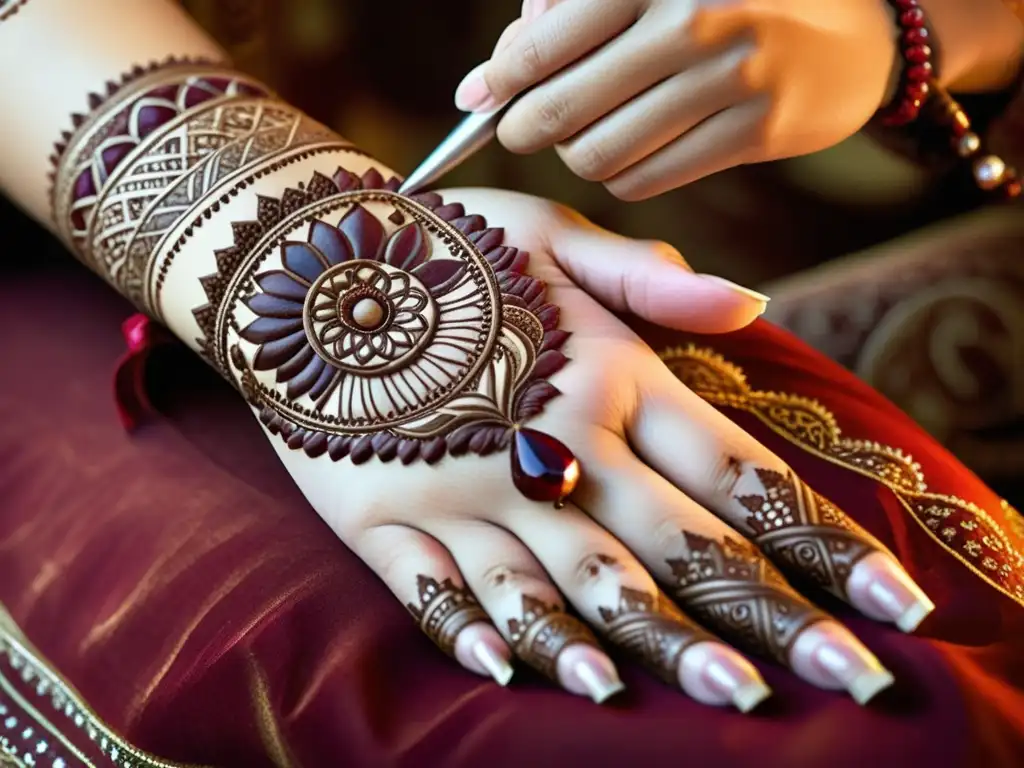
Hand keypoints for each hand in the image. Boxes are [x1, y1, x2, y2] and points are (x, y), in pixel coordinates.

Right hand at [236, 187, 932, 706]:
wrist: (302, 259)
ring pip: (567, 584)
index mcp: (603, 375)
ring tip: (728, 696)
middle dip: (767, 617)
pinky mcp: (380, 518)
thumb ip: (649, 279)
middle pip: (673, 546)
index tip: (892, 605)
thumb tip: (752, 308)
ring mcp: (460, 489)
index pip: (732, 471)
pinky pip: (437, 593)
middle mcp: (546, 441)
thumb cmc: (444, 247)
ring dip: (647, 643)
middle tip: (851, 682)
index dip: (820, 539)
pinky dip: (483, 633)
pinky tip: (525, 672)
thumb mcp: (552, 237)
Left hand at [456, 0, 899, 198]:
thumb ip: (572, 5)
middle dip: (522, 127)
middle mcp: (696, 19)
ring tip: (579, 138)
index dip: (498, 79)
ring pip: (601, 154)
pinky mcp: (757, 132)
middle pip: (562, 109)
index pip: (543, 45)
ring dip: (575, 154)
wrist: (853, 28)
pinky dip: (621, 176)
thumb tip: (497, 69)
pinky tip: (626, 155)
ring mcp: (732, 79)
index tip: (478, 97)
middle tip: (516, 129)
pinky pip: (647, 180)